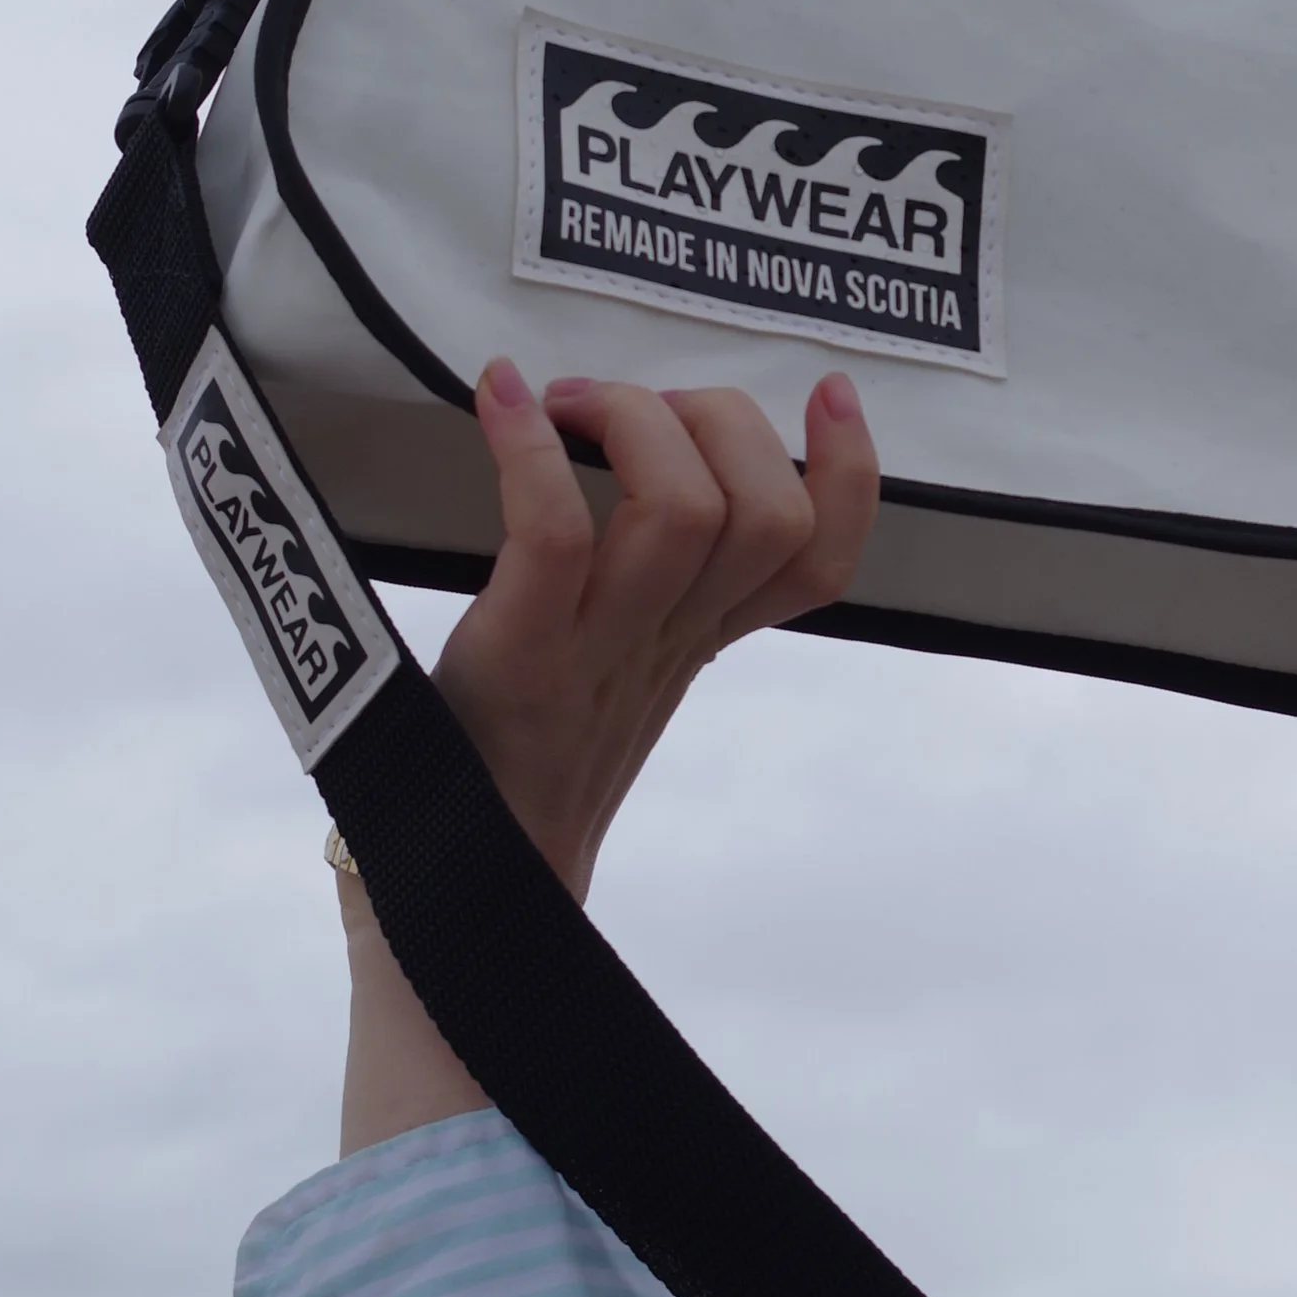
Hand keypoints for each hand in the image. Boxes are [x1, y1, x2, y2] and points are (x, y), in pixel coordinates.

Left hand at [337, 359, 879, 1152]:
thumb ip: (643, 591)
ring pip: (681, 510)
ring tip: (563, 405)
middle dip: (716, 416)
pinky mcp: (515, 658)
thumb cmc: (505, 766)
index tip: (829, 393)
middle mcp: (663, 645)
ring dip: (630, 418)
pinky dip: (527, 448)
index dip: (852, 472)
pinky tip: (500, 397)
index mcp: (696, 645)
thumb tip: (650, 464)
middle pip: (765, 511)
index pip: (822, 564)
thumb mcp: (603, 673)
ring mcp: (595, 653)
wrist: (444, 903)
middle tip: (618, 406)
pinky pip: (557, 535)